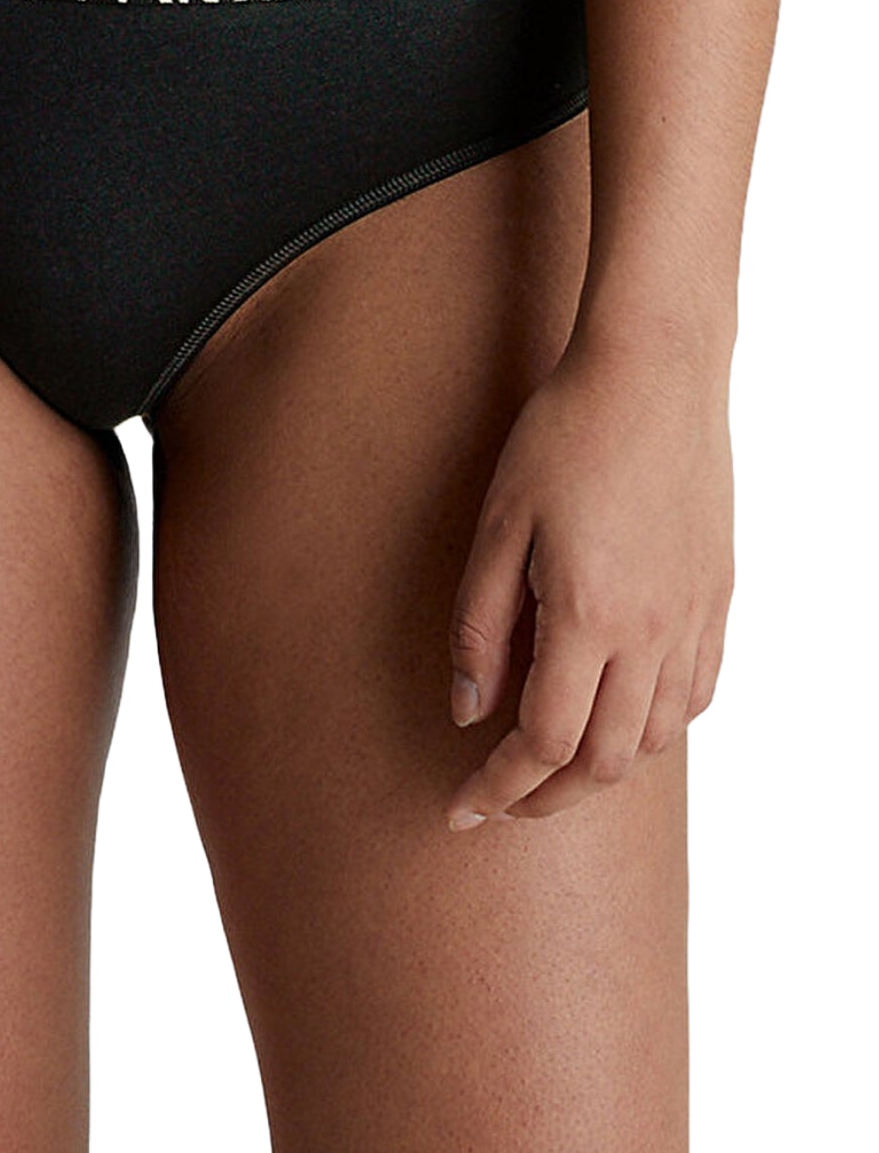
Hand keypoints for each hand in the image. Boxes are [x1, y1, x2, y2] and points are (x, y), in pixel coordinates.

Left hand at [443, 323, 733, 827]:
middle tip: (502, 800)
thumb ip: (480, 626)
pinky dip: (656, 726)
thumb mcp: (497, 525)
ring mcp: (694, 617)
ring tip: (554, 765)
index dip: (500, 786)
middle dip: (548, 797)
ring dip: (603, 768)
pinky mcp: (718, 596)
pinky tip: (621, 715)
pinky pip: (697, 693)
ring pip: (657, 738)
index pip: (544, 742)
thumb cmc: (563, 435)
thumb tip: (468, 711)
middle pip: (605, 761)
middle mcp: (653, 632)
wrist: (653, 372)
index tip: (461, 808)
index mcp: (588, 616)